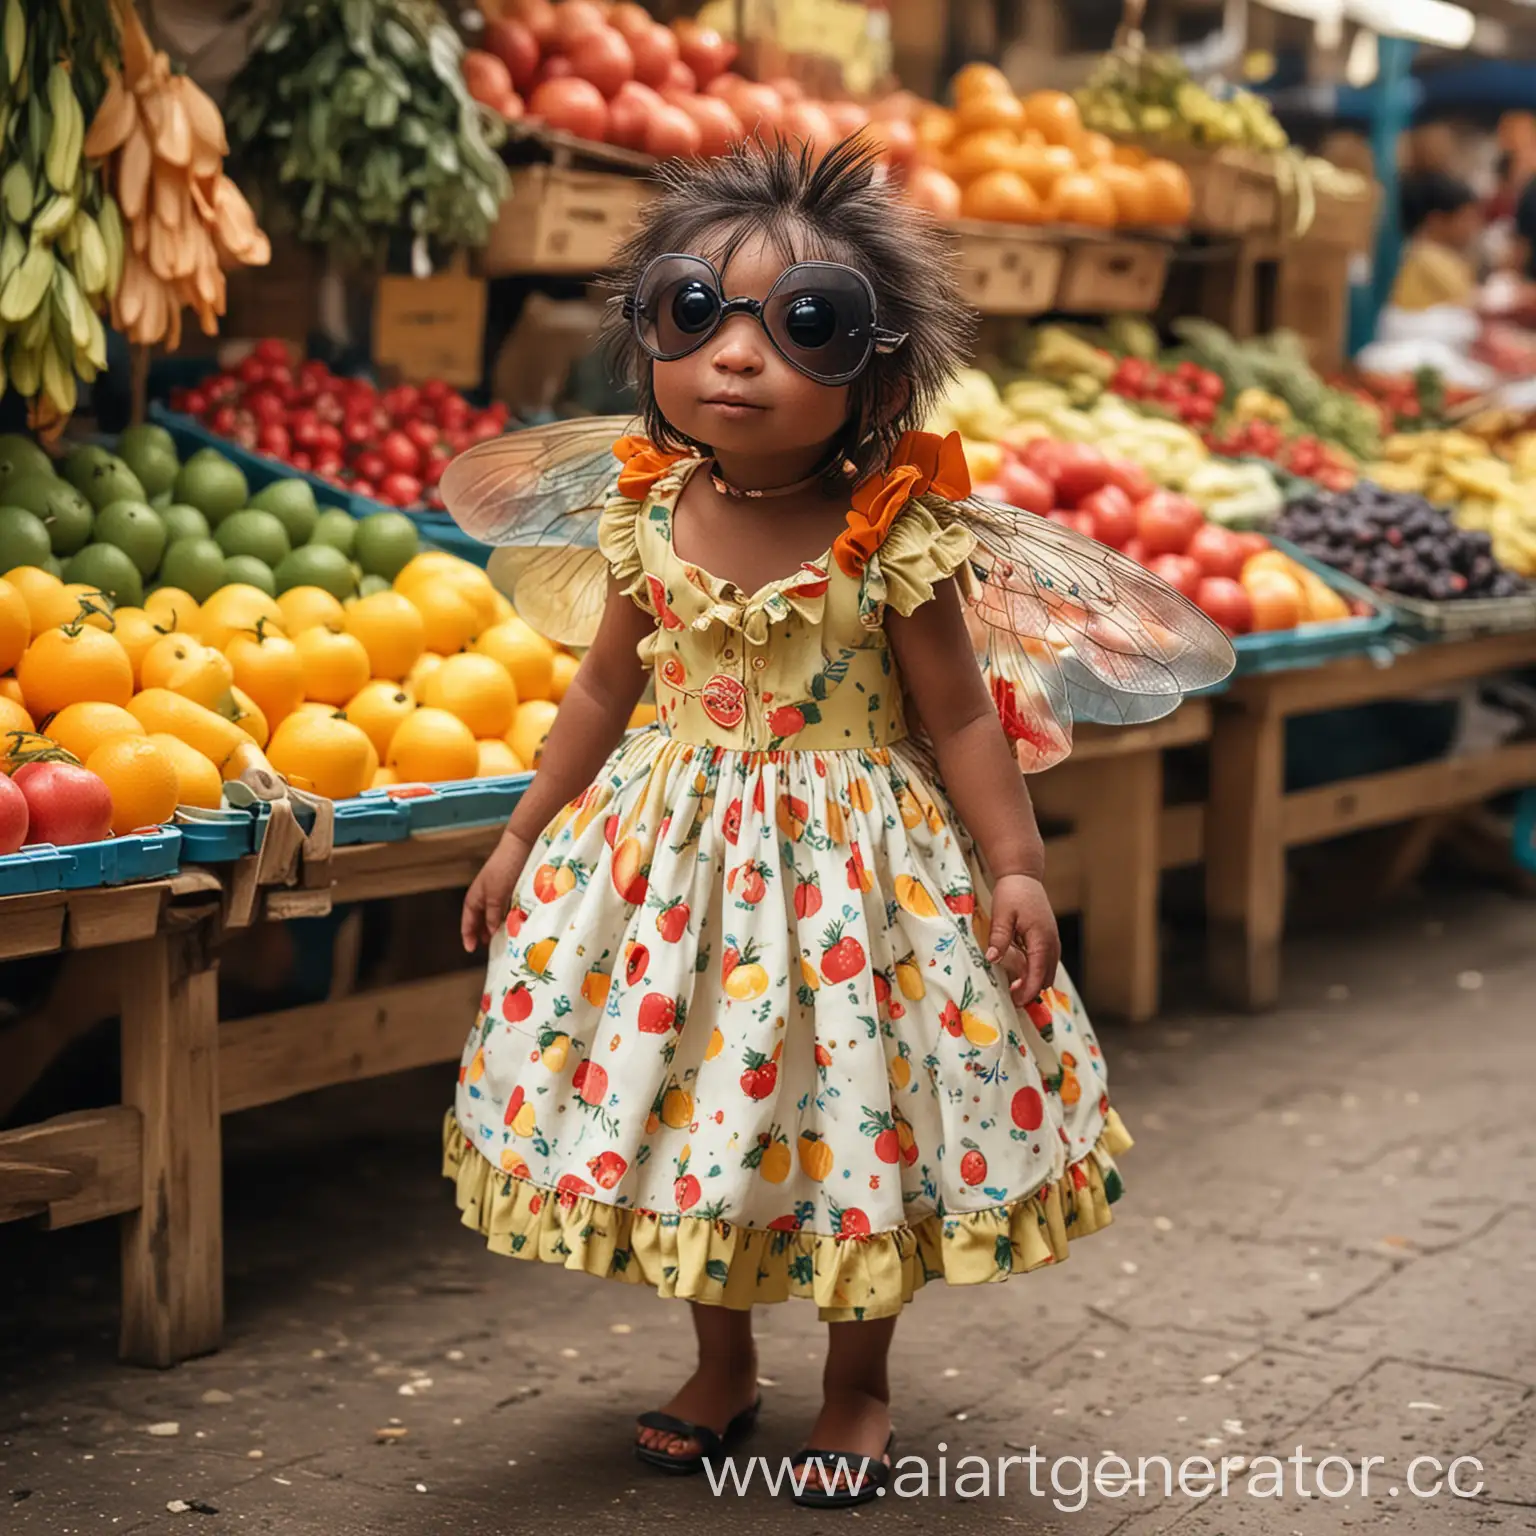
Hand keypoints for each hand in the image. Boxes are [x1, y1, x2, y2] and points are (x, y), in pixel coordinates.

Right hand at [461, 829, 531, 952]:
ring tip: (499, 939)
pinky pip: (504, 908)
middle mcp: (484, 895)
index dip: (468, 935)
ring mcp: (497, 891)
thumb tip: (489, 932)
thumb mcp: (496, 895)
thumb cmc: (504, 868)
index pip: (468, 920)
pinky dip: (505, 918)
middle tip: (486, 948)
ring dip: (494, 926)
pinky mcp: (510, 888)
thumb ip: (491, 914)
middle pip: (479, 918)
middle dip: (480, 933)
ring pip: (492, 914)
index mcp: (475, 897)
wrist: (521, 846)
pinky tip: (513, 924)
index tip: (470, 950)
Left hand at [986, 873, 1059, 1004]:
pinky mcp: (1049, 938)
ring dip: (1034, 982)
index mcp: (1041, 939)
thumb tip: (992, 958)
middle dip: (1031, 991)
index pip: (1038, 974)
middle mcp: (1052, 943)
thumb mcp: (1002, 914)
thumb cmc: (1012, 893)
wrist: (1023, 877)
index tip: (1015, 1001)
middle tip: (1011, 998)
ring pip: (1048, 971)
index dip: (1028, 991)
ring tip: (1013, 989)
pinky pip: (1046, 962)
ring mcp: (1052, 940)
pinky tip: (1019, 974)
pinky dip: (1036, 972)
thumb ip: (1000, 937)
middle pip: (1047, 977)